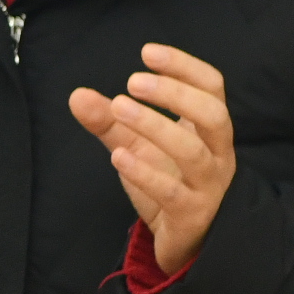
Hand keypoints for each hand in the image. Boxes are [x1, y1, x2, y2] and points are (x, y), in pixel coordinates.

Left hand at [68, 43, 235, 276]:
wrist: (184, 241)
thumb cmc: (168, 182)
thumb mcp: (135, 146)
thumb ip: (109, 121)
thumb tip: (77, 95)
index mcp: (209, 130)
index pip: (212, 87)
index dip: (185, 66)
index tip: (147, 52)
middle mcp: (217, 154)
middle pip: (213, 114)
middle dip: (175, 93)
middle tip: (132, 80)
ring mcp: (208, 186)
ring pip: (192, 152)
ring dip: (155, 126)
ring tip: (118, 108)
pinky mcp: (191, 214)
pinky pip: (173, 193)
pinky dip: (144, 173)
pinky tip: (118, 157)